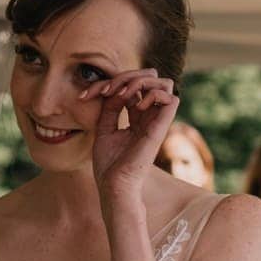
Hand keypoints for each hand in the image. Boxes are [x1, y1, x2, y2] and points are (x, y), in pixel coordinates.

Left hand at [83, 69, 178, 198]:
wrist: (113, 185)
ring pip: (165, 83)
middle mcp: (149, 117)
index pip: (133, 86)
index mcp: (137, 117)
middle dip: (128, 75)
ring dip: (141, 82)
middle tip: (107, 90)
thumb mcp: (104, 128)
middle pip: (151, 78)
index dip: (113, 82)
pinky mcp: (161, 129)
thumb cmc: (109, 164)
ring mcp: (157, 122)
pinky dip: (153, 94)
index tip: (89, 95)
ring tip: (123, 94)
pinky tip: (135, 106)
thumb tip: (113, 89)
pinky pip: (171, 98)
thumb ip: (110, 107)